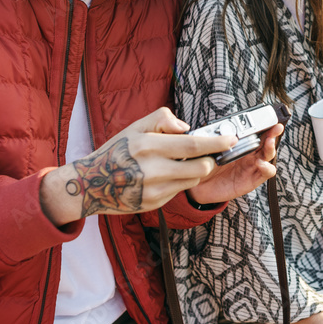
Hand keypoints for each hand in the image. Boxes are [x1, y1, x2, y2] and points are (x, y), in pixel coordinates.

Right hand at [41, 108, 236, 225]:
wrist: (91, 184)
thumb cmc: (117, 151)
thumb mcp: (135, 126)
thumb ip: (162, 119)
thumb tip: (187, 128)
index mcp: (148, 146)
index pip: (193, 145)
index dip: (216, 142)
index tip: (231, 138)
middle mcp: (152, 170)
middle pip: (201, 168)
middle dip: (211, 160)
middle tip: (211, 152)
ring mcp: (154, 190)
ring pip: (193, 181)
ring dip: (196, 171)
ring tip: (183, 162)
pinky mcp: (154, 204)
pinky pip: (179, 191)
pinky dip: (180, 181)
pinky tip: (166, 175)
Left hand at [187, 124, 283, 204]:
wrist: (199, 186)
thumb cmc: (206, 165)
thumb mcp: (209, 148)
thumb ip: (214, 139)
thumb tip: (213, 126)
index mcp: (240, 143)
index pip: (255, 131)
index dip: (264, 124)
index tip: (268, 117)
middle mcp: (248, 153)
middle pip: (266, 141)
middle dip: (273, 133)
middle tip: (276, 127)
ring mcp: (252, 166)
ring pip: (268, 155)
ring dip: (271, 147)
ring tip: (269, 142)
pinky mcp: (252, 180)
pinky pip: (266, 173)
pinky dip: (267, 168)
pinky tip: (260, 164)